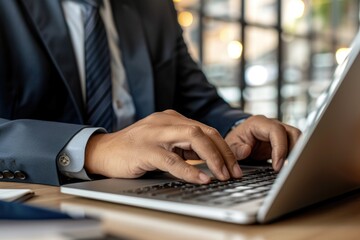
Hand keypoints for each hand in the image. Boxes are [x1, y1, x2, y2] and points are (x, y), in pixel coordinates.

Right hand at [84, 110, 241, 183]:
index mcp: (172, 119)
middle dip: (224, 152)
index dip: (224, 148)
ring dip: (213, 158)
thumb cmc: (134, 149)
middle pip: (204, 131)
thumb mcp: (163, 143)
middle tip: (234, 172)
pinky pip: (172, 159)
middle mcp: (166, 121)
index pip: (206, 129)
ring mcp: (155, 134)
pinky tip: (201, 179)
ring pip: (193, 138)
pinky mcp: (144, 149)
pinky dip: (189, 170)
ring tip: (223, 175)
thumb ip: (183, 146)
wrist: (103, 151)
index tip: (234, 165)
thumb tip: (210, 160)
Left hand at [225, 115, 300, 170]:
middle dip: (295, 151)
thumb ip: (236, 149)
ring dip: (297, 154)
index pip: (277, 131)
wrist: (237, 140)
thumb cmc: (235, 141)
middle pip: (293, 133)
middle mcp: (272, 125)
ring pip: (298, 140)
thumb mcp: (230, 145)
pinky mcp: (284, 142)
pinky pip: (295, 147)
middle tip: (288, 169)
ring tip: (290, 170)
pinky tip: (290, 169)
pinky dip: (295, 157)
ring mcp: (280, 133)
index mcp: (259, 123)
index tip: (277, 166)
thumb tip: (246, 151)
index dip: (280, 148)